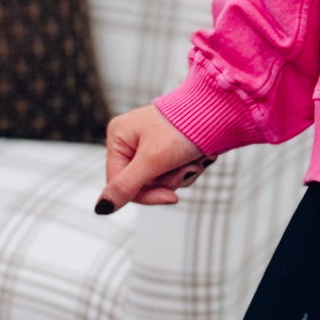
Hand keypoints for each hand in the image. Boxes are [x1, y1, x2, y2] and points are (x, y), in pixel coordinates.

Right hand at [95, 104, 213, 212]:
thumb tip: (101, 208)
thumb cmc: (183, 128)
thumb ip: (127, 186)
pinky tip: (197, 157)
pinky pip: (174, 173)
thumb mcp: (152, 160)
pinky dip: (188, 169)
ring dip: (181, 175)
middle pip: (141, 184)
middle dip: (167, 181)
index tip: (171, 197)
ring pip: (160, 181)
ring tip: (192, 157)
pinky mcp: (169, 149)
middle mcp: (131, 141)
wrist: (218, 110)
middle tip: (184, 165)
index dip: (145, 195)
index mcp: (118, 137)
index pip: (119, 184)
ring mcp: (151, 146)